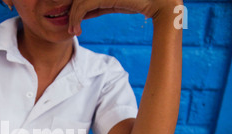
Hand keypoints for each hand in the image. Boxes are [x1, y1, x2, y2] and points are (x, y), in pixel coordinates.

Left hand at [68, 0, 182, 35]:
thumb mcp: (114, 5)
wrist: (159, 2)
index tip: (74, 22)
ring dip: (72, 18)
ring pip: (78, 1)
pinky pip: (82, 6)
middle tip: (71, 28)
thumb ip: (100, 6)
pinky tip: (77, 30)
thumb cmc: (140, 3)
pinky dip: (76, 19)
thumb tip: (84, 14)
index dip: (77, 8)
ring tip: (74, 32)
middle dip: (72, 12)